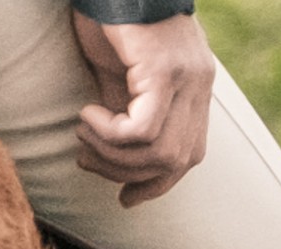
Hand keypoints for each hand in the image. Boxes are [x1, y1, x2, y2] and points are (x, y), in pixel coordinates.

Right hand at [73, 11, 214, 207]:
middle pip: (176, 161)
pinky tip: (86, 115)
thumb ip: (126, 114)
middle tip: (87, 157)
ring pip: (159, 150)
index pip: (190, 156)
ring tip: (82, 133)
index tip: (125, 198)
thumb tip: (118, 159)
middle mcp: (198, 83)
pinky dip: (110, 134)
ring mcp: (186, 75)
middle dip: (125, 173)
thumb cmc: (107, 19)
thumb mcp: (119, 77)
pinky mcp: (163, 67)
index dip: (158, 185)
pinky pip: (143, 128)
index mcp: (194, 88)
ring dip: (112, 154)